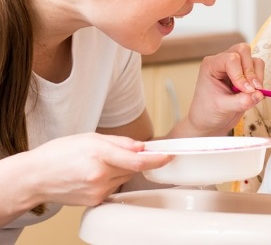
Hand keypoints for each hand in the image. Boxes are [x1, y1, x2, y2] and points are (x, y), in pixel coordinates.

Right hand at [26, 133, 170, 206]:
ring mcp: (98, 191)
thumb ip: (119, 142)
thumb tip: (141, 146)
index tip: (168, 156)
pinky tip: (93, 175)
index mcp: (98, 154)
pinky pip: (114, 187)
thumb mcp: (89, 137)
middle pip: (133, 168)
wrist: (35, 178)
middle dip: (132, 160)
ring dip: (120, 170)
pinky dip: (111, 180)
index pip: (137, 160)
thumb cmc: (58, 154)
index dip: (156, 159)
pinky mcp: (96, 201)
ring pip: (124, 178)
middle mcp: (99, 175)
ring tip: (98, 164)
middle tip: (117, 153)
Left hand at [183, 42, 264, 135]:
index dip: (241, 75)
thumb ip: (241, 102)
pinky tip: (253, 93)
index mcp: (211, 65)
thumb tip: (259, 95)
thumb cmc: (208, 113)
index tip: (245, 91)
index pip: (231, 59)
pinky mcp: (245, 74)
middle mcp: (223, 61)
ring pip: (253, 59)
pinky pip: (258, 68)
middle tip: (252, 89)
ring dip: (257, 75)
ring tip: (253, 92)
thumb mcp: (222, 108)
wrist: (209, 123)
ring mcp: (235, 66)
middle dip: (250, 71)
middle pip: (243, 51)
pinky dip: (260, 79)